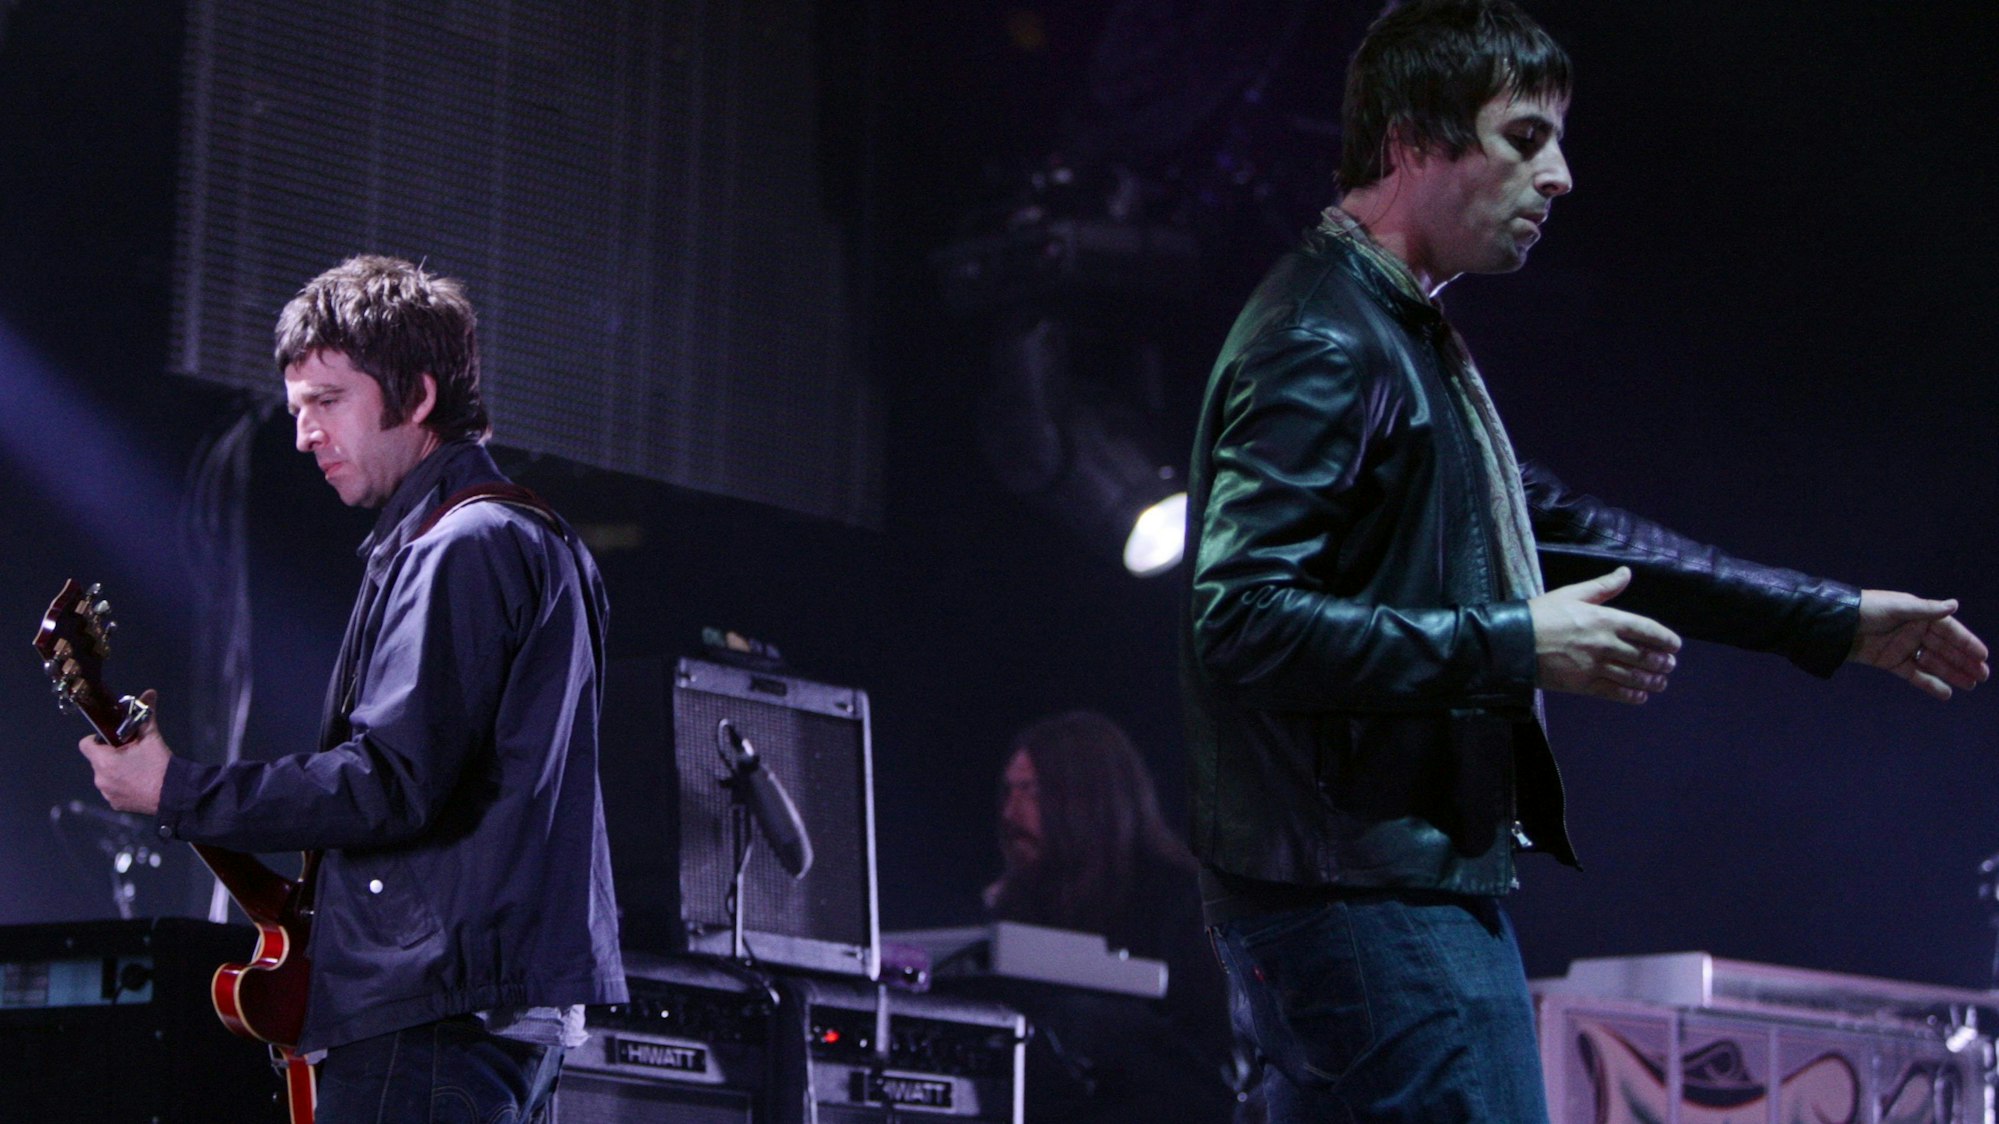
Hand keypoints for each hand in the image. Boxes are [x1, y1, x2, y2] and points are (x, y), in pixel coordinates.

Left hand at [76, 689, 170, 815]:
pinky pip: (113, 791)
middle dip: (111, 755)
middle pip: (98, 760)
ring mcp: (107, 793)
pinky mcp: (116, 804)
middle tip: (132, 753)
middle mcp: (100, 778)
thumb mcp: (152, 737)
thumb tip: (149, 693)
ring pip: (105, 776)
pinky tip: (139, 784)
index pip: (86, 744)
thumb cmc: (160, 765)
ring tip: (138, 770)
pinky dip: (122, 786)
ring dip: (115, 771)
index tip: (114, 739)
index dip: (97, 739)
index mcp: (104, 760)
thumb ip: (146, 715)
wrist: (174, 794)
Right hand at [1529, 567, 1681, 704]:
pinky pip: (1615, 693)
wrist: (1513, 642)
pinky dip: (1632, 696)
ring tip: (1660, 682)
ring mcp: (1595, 666)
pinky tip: (1640, 696)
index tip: (1675, 645)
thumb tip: (1626, 573)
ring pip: (1633, 677)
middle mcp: (1605, 643)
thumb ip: (1603, 586)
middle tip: (1669, 665)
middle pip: (1644, 656)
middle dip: (1662, 663)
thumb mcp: (1572, 593)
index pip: (1646, 629)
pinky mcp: (1584, 685)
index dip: (1665, 638)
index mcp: (1605, 619)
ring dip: (1652, 681)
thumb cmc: (1541, 614)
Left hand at [1849, 591, 1988, 699]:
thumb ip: (1926, 609)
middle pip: (1945, 649)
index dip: (1966, 643)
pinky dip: (1930, 683)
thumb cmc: (1868, 610)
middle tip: (1983, 676)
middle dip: (1964, 661)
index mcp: (1919, 615)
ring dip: (1952, 673)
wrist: (1836, 625)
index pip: (1949, 631)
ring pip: (1933, 663)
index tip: (1983, 656)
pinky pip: (1915, 674)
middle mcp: (1914, 631)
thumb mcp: (1898, 607)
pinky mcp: (1891, 662)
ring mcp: (1903, 648)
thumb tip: (1955, 604)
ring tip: (1971, 684)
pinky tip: (1946, 693)